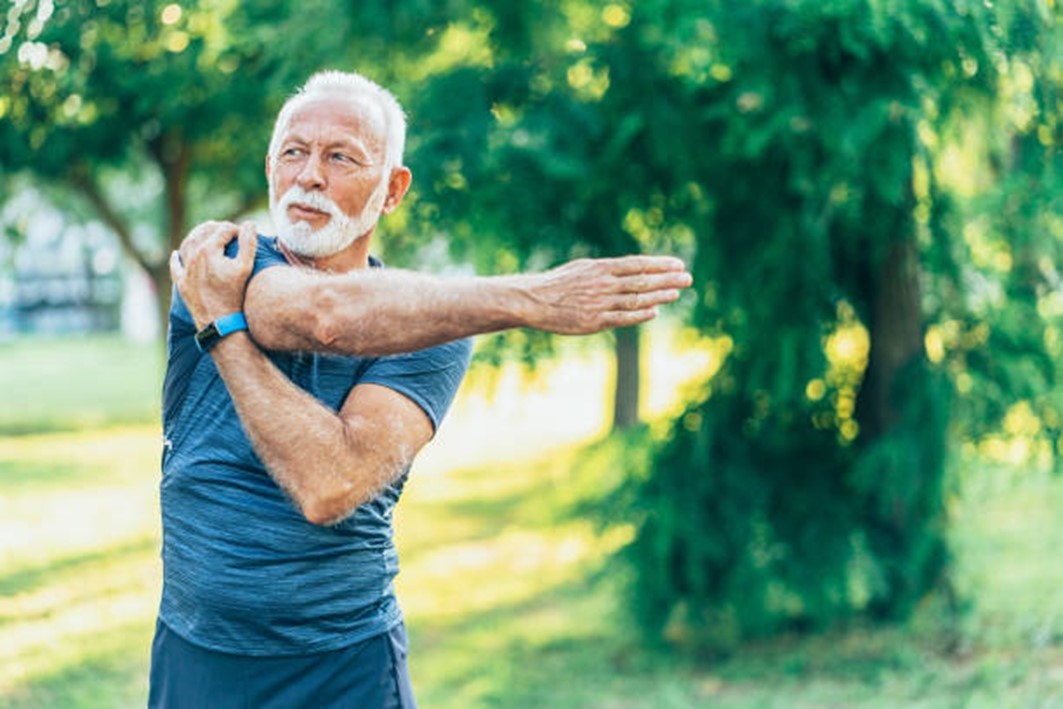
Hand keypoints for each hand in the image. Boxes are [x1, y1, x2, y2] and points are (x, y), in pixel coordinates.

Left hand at [169, 221, 257, 328]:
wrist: (219, 322)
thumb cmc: (234, 295)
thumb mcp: (245, 267)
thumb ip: (248, 243)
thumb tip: (249, 224)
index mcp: (208, 250)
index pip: (224, 229)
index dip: (236, 229)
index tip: (245, 235)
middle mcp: (192, 256)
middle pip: (204, 232)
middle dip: (218, 229)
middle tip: (231, 232)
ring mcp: (185, 269)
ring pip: (188, 244)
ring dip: (198, 236)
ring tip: (209, 236)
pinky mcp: (181, 282)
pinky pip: (175, 266)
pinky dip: (176, 258)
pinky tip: (176, 254)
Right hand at [521, 255, 691, 333]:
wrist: (533, 301)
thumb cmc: (557, 284)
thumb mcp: (582, 268)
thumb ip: (606, 270)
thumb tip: (629, 269)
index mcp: (600, 268)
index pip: (637, 264)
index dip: (660, 264)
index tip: (678, 264)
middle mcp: (603, 284)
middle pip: (642, 281)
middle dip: (667, 280)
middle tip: (688, 278)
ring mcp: (600, 303)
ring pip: (636, 299)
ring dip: (659, 297)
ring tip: (677, 293)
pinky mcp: (594, 321)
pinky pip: (623, 318)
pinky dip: (640, 315)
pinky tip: (654, 312)